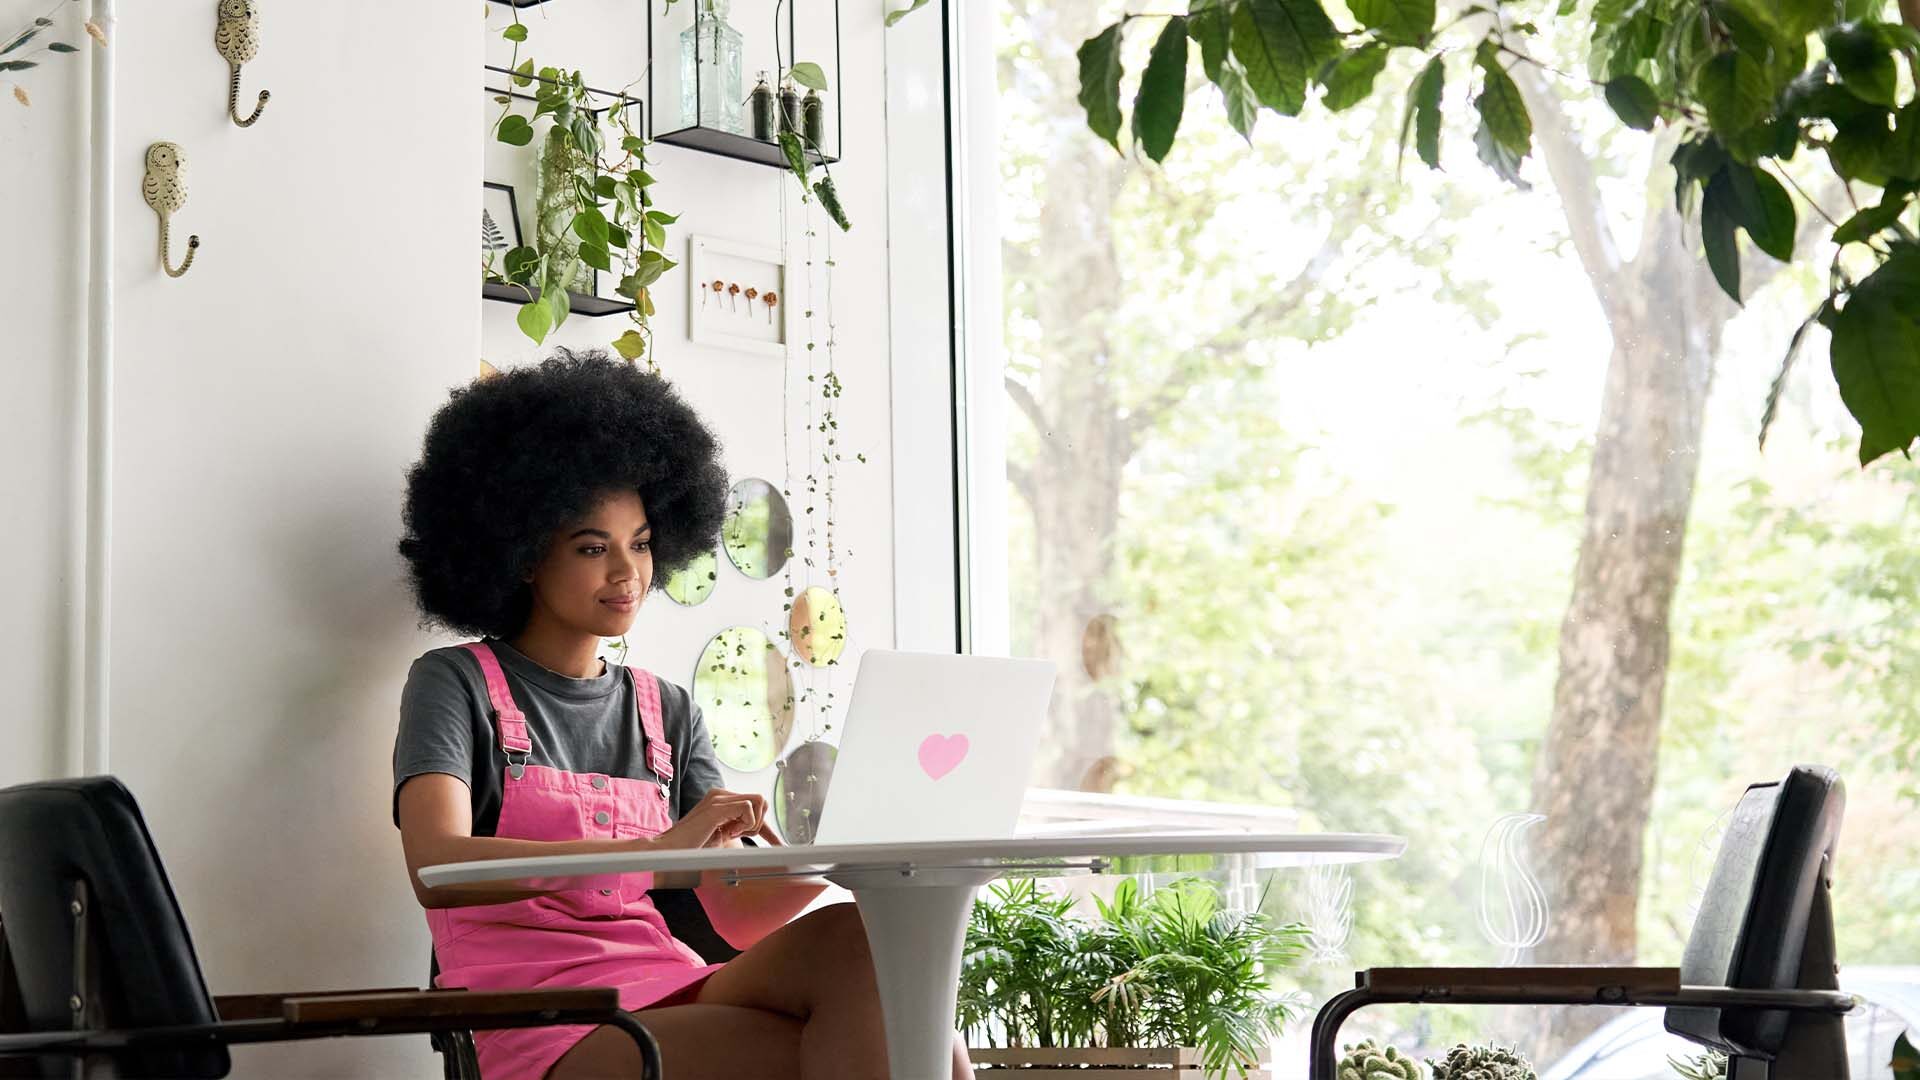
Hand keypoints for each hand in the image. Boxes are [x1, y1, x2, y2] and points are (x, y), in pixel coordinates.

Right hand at [654, 788, 779, 849]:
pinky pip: (749, 808)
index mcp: (721, 800)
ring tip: (731, 833)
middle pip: (761, 800)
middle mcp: (721, 794)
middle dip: (758, 823)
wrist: (668, 850)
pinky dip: (746, 824)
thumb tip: (759, 835)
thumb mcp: (721, 837)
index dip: (768, 829)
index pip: (753, 806)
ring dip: (751, 823)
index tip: (779, 845)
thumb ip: (737, 830)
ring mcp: (718, 798)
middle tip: (737, 835)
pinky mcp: (717, 807)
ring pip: (758, 801)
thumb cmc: (691, 846)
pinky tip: (728, 832)